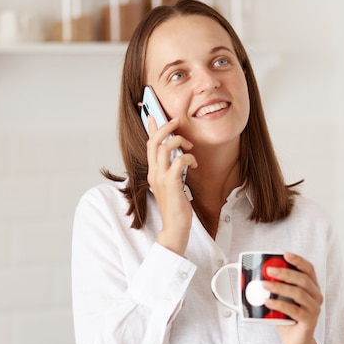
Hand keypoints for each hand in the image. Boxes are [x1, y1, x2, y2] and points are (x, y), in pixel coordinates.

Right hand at [146, 116, 197, 254]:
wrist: (175, 227)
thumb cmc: (176, 207)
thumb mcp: (171, 185)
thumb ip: (171, 170)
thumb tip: (177, 157)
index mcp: (152, 172)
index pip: (149, 145)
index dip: (152, 129)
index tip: (154, 116)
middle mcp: (154, 173)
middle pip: (154, 142)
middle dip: (166, 127)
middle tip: (177, 121)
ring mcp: (161, 178)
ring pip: (165, 147)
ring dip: (180, 141)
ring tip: (190, 148)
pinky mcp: (171, 183)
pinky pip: (179, 160)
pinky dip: (189, 157)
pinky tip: (195, 165)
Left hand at [263, 252, 325, 343]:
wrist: (296, 343)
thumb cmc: (288, 319)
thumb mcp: (282, 299)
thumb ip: (275, 288)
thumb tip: (254, 276)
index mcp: (312, 288)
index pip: (309, 269)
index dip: (298, 260)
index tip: (285, 254)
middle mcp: (316, 297)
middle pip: (303, 280)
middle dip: (285, 272)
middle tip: (268, 270)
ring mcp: (314, 309)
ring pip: (298, 293)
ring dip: (279, 287)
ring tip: (264, 285)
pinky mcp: (309, 321)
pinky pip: (294, 310)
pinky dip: (279, 304)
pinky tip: (268, 302)